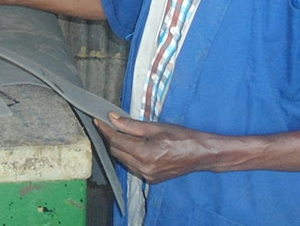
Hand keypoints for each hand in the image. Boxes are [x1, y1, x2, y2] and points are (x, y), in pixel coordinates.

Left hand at [95, 113, 214, 183]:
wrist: (201, 154)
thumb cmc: (182, 137)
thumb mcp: (156, 127)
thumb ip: (131, 125)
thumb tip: (112, 118)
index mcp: (145, 153)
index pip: (116, 141)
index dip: (105, 130)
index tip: (98, 120)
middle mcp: (144, 168)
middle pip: (117, 152)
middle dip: (112, 138)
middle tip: (111, 124)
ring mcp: (147, 176)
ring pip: (123, 160)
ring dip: (120, 147)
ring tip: (123, 134)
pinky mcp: (151, 180)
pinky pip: (133, 166)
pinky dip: (130, 156)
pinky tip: (135, 146)